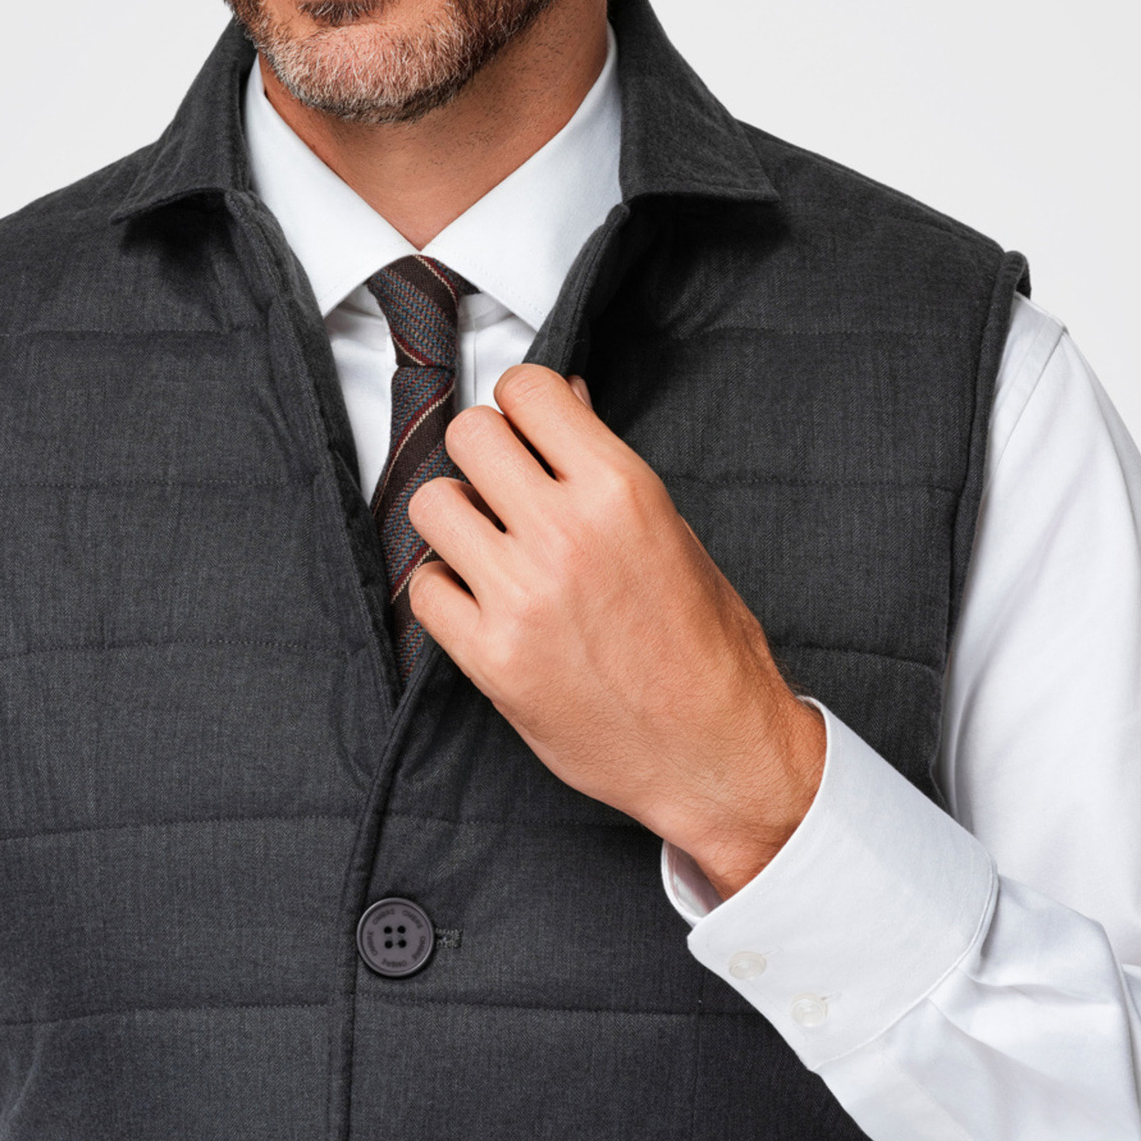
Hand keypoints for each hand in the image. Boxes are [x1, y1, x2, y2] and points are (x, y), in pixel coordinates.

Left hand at [407, 365, 825, 899]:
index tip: (526, 427)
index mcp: (619, 490)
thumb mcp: (671, 530)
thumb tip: (564, 401)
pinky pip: (425, 588)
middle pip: (469, 435)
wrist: (716, 750)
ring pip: (431, 504)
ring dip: (456, 520)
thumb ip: (603, 466)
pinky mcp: (492, 658)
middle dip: (484, 454)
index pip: (527, 390)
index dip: (521, 403)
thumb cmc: (705, 645)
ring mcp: (522, 595)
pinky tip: (480, 601)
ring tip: (488, 545)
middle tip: (503, 485)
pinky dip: (445, 590)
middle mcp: (565, 533)